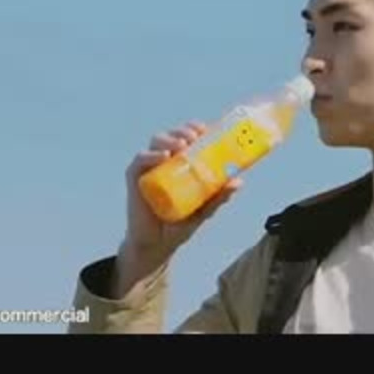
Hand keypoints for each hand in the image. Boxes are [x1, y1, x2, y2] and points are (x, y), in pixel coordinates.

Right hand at [115, 121, 242, 295]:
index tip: (206, 128)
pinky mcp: (135, 178)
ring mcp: (149, 168)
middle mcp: (164, 161)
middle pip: (172, 135)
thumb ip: (218, 196)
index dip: (195, 128)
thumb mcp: (204, 209)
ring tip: (182, 145)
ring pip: (156, 143)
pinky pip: (140, 160)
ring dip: (170, 139)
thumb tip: (238, 182)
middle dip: (184, 131)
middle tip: (195, 137)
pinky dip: (151, 156)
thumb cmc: (180, 223)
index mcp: (180, 163)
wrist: (158, 245)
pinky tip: (163, 157)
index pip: (187, 138)